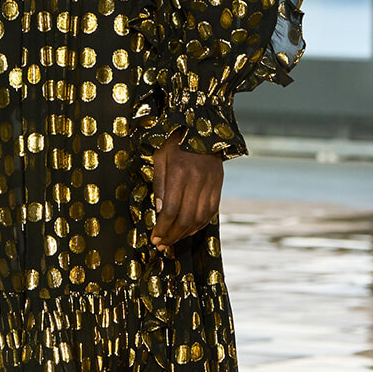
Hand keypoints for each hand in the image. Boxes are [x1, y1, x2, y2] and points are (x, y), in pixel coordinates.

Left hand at [151, 132, 222, 254]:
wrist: (202, 127)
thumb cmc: (175, 142)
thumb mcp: (160, 157)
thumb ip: (159, 184)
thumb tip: (159, 211)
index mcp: (179, 172)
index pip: (170, 209)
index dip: (162, 228)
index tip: (154, 237)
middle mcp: (197, 180)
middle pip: (185, 218)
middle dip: (172, 235)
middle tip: (161, 245)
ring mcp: (211, 183)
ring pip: (200, 218)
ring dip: (186, 233)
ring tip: (173, 240)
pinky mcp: (218, 185)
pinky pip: (211, 211)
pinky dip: (200, 224)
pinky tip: (189, 229)